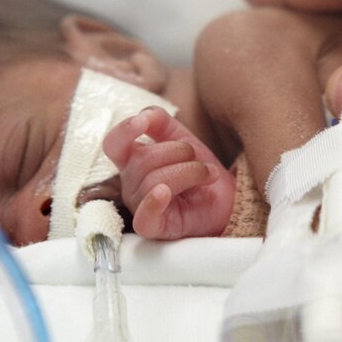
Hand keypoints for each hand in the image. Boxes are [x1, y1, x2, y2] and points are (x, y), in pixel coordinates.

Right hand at [102, 106, 234, 238]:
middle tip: (197, 157)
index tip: (143, 122)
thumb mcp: (181, 138)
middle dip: (178, 151)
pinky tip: (165, 192)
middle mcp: (131, 184)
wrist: (227, 199)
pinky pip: (144, 217)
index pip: (114, 144)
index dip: (124, 131)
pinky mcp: (154, 227)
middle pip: (142, 160)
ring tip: (208, 173)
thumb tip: (145, 114)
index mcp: (132, 161)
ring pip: (153, 182)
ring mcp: (141, 206)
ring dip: (189, 171)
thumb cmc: (198, 170)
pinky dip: (153, 202)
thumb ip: (161, 122)